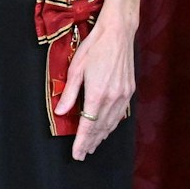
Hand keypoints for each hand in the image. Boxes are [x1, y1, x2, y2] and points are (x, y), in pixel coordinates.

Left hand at [54, 18, 135, 159]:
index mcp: (97, 94)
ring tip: (92, 145)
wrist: (118, 34)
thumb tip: (60, 112)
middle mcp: (113, 98)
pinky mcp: (129, 91)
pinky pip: (120, 114)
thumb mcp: (76, 69)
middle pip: (101, 128)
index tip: (77, 154)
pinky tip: (106, 129)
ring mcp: (124, 95)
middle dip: (91, 143)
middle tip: (82, 154)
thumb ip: (69, 93)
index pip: (88, 126)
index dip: (82, 142)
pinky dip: (112, 125)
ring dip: (102, 136)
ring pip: (112, 123)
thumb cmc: (93, 48)